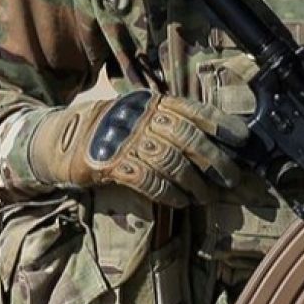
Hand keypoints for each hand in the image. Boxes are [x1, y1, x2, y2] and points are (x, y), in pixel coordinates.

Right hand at [30, 90, 248, 206]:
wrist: (61, 139)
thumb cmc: (110, 131)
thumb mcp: (139, 118)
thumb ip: (168, 124)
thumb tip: (212, 144)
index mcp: (152, 102)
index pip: (193, 110)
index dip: (220, 124)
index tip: (242, 140)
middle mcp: (141, 117)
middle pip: (187, 137)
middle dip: (214, 160)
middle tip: (231, 179)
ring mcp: (125, 139)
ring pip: (170, 161)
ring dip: (193, 182)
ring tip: (205, 196)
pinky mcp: (110, 164)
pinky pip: (147, 180)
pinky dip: (168, 193)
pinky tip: (180, 201)